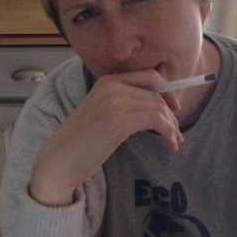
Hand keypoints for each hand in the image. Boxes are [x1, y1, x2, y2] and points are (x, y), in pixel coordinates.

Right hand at [30, 69, 182, 205]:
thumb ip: (123, 103)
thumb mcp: (102, 112)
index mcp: (108, 81)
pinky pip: (156, 120)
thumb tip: (157, 108)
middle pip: (157, 93)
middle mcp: (112, 86)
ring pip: (158, 107)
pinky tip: (169, 144)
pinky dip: (168, 132)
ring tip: (174, 143)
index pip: (150, 76)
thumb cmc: (80, 142)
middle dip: (172, 113)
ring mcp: (115, 101)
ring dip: (172, 126)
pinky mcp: (120, 121)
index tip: (174, 109)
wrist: (59, 160)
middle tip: (177, 134)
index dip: (168, 92)